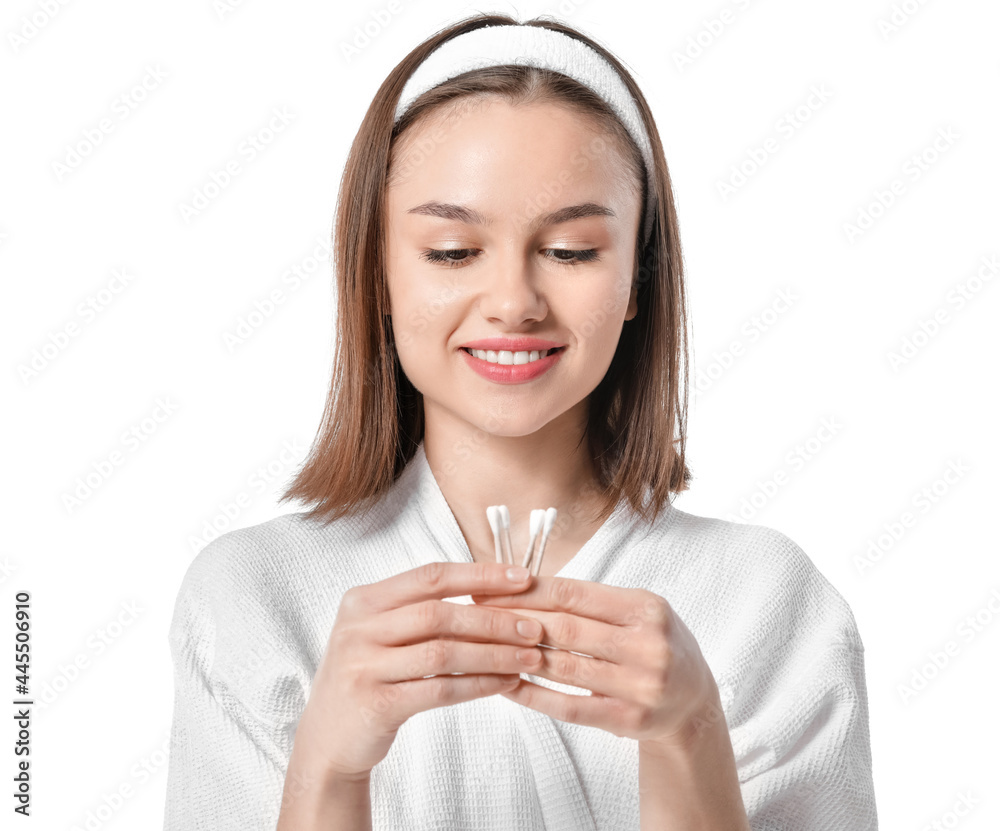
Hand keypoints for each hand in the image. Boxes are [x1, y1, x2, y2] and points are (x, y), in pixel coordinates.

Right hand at [290, 562, 545, 779]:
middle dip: (493, 619)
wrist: (327, 740)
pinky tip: (504, 683)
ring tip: (528, 657)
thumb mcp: (380, 633)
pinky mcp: (376, 705)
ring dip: (493, 654)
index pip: (431, 576)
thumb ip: (421, 610)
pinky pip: (440, 690)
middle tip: (534, 626)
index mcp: (363, 600)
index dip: (479, 574)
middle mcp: (358, 628)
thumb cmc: (369, 677)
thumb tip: (492, 590)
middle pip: (439, 613)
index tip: (522, 577)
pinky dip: (478, 685)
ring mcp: (364, 667)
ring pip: (443, 652)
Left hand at [470, 576, 718, 747]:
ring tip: (485, 646)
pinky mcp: (629, 721)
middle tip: (477, 614)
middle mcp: (648, 645)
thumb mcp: (637, 611)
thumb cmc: (654, 644)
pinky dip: (534, 695)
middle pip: (566, 629)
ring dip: (519, 656)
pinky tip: (507, 684)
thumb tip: (523, 583)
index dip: (528, 591)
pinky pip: (570, 706)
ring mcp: (641, 686)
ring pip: (564, 668)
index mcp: (646, 608)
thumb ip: (591, 601)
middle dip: (515, 620)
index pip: (575, 594)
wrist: (694, 702)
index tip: (491, 586)